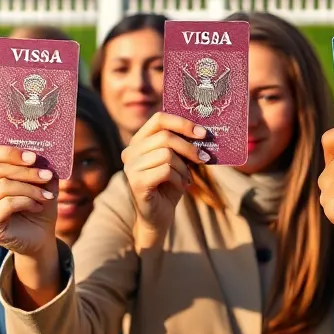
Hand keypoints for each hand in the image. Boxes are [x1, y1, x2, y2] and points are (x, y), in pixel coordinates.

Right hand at [0, 145, 57, 257]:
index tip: (33, 156)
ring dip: (31, 188)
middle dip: (26, 171)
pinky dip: (28, 202)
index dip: (7, 151)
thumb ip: (38, 166)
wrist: (38, 236)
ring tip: (47, 195)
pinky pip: (7, 204)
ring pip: (2, 186)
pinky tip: (38, 207)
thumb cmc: (36, 203)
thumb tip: (43, 154)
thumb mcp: (39, 181)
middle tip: (47, 175)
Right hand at [121, 112, 207, 245]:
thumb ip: (183, 143)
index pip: (159, 118)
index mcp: (139, 141)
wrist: (159, 215)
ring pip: (167, 154)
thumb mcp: (179, 160)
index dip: (182, 123)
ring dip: (184, 167)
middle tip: (203, 157)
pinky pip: (165, 171)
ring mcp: (130, 167)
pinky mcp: (136, 182)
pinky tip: (179, 185)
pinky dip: (178, 178)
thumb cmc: (170, 184)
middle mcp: (130, 152)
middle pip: (165, 136)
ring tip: (185, 177)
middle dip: (189, 147)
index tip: (202, 132)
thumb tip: (203, 130)